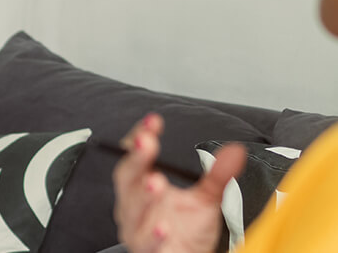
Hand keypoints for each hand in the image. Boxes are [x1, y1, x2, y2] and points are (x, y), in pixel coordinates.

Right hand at [112, 113, 246, 252]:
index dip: (139, 137)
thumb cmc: (186, 230)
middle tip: (146, 142)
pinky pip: (147, 243)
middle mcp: (134, 204)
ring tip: (156, 181)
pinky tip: (163, 227)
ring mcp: (137, 228)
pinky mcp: (148, 251)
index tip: (153, 122)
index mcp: (143, 185)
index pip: (135, 156)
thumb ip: (217, 176)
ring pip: (133, 209)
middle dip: (136, 159)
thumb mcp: (205, 199)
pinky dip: (153, 236)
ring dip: (143, 195)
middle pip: (127, 177)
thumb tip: (235, 151)